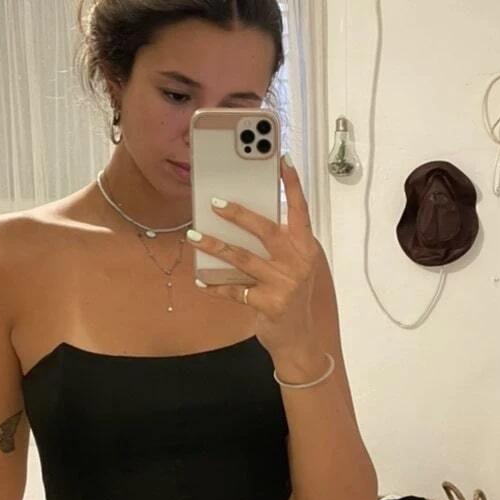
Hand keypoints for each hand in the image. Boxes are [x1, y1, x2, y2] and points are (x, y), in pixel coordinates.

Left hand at [189, 154, 318, 361]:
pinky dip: (215, 286)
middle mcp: (298, 263)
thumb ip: (280, 244)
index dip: (293, 185)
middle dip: (240, 215)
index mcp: (306, 248)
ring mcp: (284, 284)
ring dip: (215, 246)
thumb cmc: (292, 295)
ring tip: (193, 236)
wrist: (300, 339)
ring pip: (243, 259)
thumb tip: (243, 217)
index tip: (282, 161)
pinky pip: (234, 290)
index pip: (301, 210)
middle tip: (215, 202)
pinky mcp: (268, 304)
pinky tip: (200, 280)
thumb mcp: (294, 266)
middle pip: (267, 231)